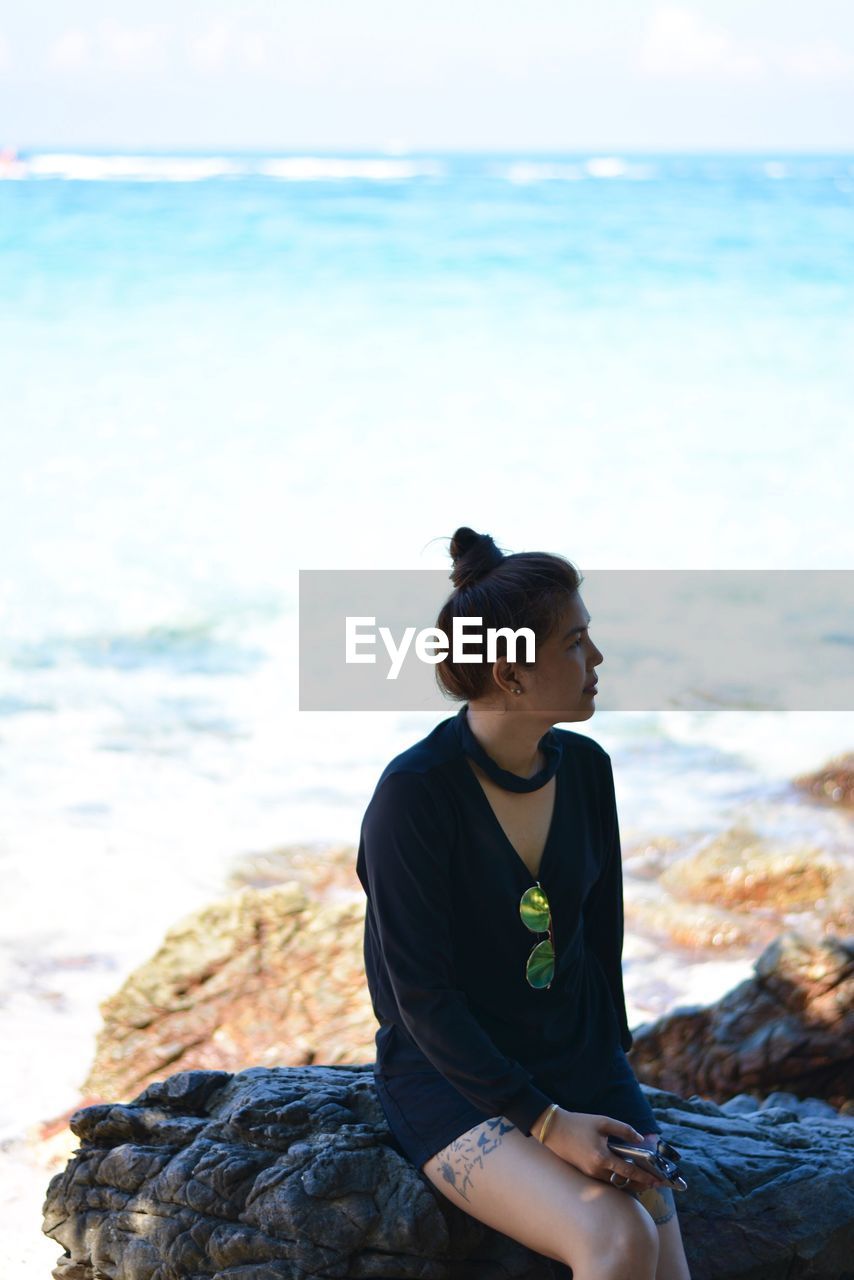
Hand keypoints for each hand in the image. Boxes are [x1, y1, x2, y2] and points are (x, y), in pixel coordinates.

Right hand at [540, 1109, 664, 1191]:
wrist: (554, 1129)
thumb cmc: (578, 1123)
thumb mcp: (602, 1122)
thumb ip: (623, 1130)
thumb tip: (640, 1139)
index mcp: (601, 1158)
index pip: (628, 1171)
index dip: (643, 1177)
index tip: (656, 1181)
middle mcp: (596, 1170)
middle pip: (623, 1183)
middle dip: (639, 1184)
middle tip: (652, 1182)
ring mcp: (590, 1174)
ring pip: (614, 1183)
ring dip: (628, 1181)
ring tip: (640, 1177)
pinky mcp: (585, 1173)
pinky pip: (605, 1180)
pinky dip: (616, 1178)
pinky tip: (622, 1172)